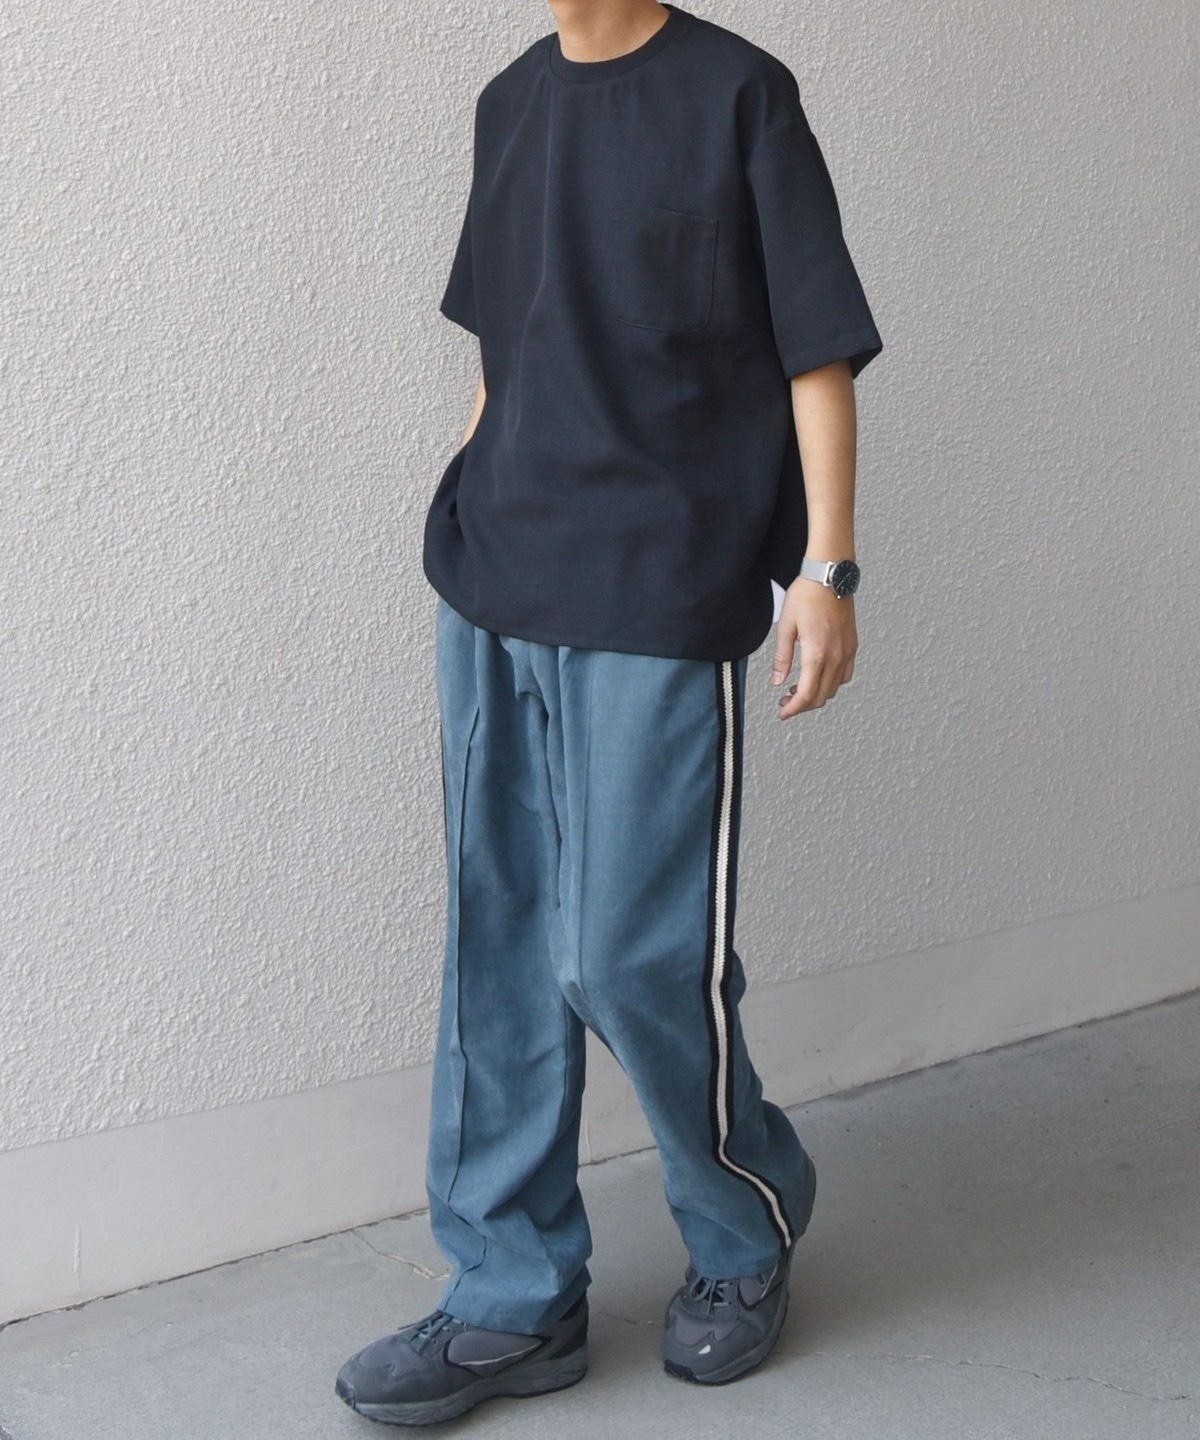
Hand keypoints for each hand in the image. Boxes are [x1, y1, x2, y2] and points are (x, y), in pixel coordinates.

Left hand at [770, 579, 857, 719]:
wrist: (829, 576)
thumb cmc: (806, 595)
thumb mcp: (786, 626)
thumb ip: (782, 657)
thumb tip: (777, 682)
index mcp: (817, 653)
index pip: (807, 695)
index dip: (793, 709)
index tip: (783, 713)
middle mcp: (836, 656)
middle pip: (821, 696)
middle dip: (802, 705)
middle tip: (785, 702)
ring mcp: (847, 652)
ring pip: (834, 688)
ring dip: (816, 694)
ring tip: (798, 688)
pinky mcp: (852, 646)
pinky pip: (845, 675)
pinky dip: (831, 683)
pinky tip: (818, 675)